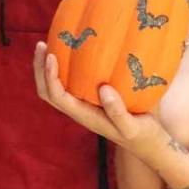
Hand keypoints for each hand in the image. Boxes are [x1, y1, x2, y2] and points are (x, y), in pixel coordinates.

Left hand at [34, 41, 167, 164]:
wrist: (149, 144)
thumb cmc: (142, 135)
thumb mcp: (133, 127)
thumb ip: (118, 112)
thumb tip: (103, 88)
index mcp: (85, 116)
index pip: (57, 97)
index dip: (50, 77)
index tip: (52, 56)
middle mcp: (79, 110)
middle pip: (47, 92)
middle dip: (40, 70)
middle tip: (42, 45)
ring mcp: (83, 106)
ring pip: (55, 88)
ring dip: (47, 69)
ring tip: (49, 45)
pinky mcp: (91, 100)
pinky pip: (69, 85)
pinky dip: (63, 69)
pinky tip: (72, 53)